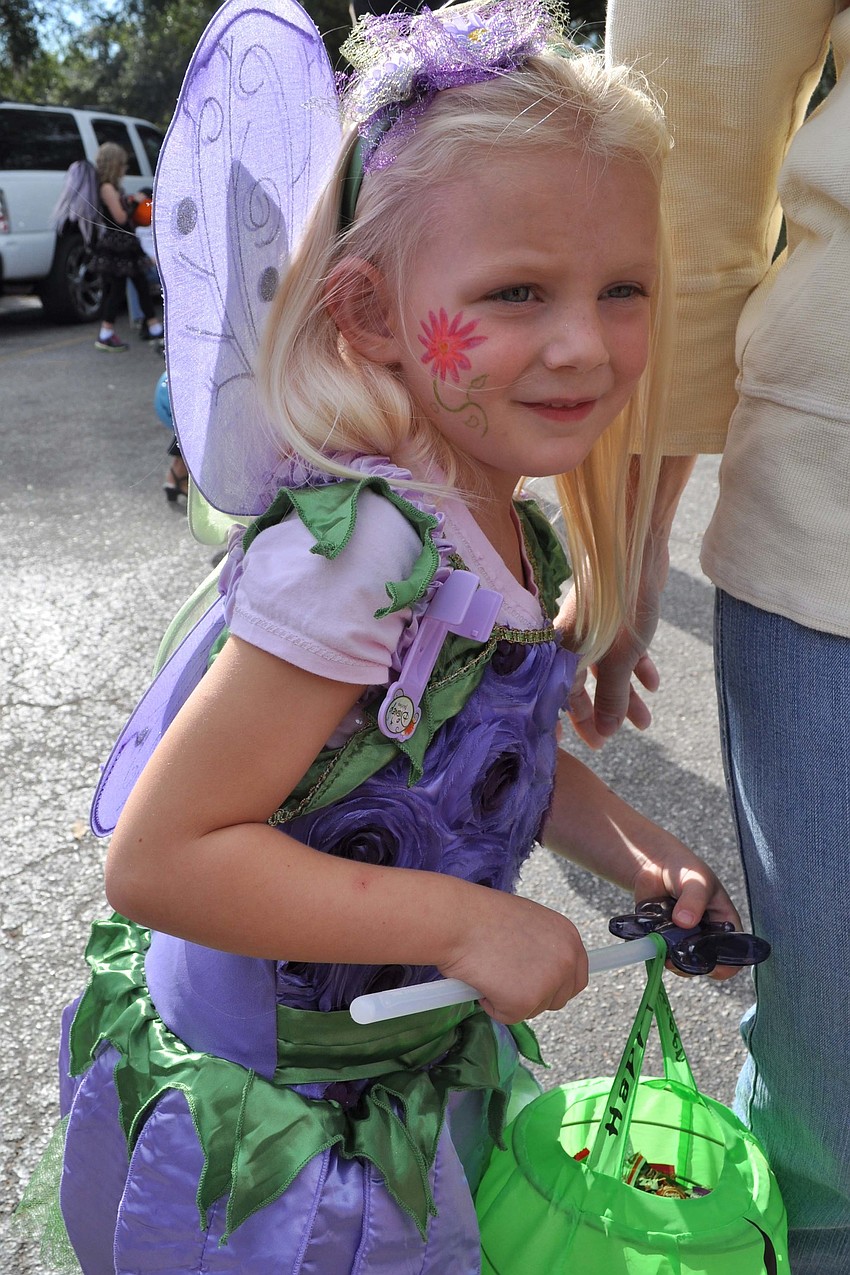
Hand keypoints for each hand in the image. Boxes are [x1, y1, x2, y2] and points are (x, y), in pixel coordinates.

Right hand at [438, 889, 587, 1024]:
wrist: (458, 919)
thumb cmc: (481, 916)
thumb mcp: (526, 923)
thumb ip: (542, 946)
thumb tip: (540, 970)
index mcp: (568, 937)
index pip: (577, 977)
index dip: (557, 986)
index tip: (540, 988)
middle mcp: (566, 959)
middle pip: (559, 999)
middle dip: (533, 996)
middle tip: (506, 979)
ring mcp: (548, 982)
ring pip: (534, 1009)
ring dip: (511, 999)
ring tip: (490, 971)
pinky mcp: (525, 1002)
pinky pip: (509, 1016)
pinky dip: (492, 1005)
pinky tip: (482, 980)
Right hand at [556, 541, 665, 749]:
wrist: (638, 548)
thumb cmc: (623, 602)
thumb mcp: (621, 657)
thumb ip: (614, 695)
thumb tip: (609, 731)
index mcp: (563, 650)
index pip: (564, 695)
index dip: (579, 722)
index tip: (592, 746)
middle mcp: (574, 640)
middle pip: (586, 686)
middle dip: (606, 714)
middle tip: (617, 740)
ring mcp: (595, 629)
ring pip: (609, 670)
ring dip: (627, 695)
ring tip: (647, 722)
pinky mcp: (616, 618)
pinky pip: (624, 652)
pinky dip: (638, 668)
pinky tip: (656, 684)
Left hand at [631, 848, 742, 982]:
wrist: (655, 864)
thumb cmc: (686, 869)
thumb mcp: (697, 880)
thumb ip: (694, 899)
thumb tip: (684, 922)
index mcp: (725, 925)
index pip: (733, 956)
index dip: (726, 964)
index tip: (709, 963)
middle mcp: (706, 938)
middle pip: (705, 964)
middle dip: (692, 963)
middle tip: (677, 954)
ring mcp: (683, 941)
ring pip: (680, 963)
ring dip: (671, 958)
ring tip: (662, 942)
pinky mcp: (662, 940)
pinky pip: (659, 954)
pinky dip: (655, 950)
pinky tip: (651, 939)